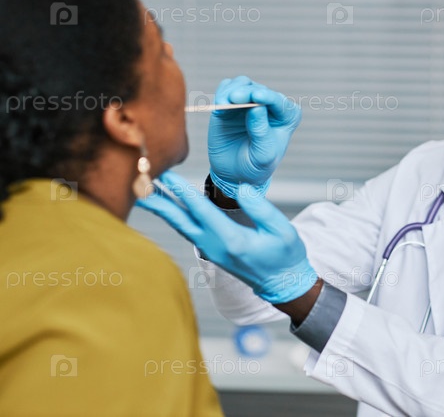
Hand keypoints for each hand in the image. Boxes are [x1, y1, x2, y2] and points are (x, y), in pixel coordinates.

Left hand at [136, 171, 317, 303]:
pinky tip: (168, 207)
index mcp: (232, 240)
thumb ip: (260, 208)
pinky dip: (175, 217)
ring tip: (146, 192)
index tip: (168, 176)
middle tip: (142, 182)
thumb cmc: (286, 255)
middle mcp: (216, 247)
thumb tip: (240, 189)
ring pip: (181, 227)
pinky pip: (188, 232)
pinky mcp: (211, 252)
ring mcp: (211, 251)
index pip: (202, 212)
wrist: (283, 283)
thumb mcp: (281, 229)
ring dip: (163, 208)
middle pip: (181, 221)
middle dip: (161, 200)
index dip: (184, 192)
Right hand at [208, 76, 301, 198]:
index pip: (278, 102)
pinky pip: (226, 88)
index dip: (267, 97)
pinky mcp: (231, 102)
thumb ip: (261, 131)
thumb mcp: (262, 155)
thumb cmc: (255, 165)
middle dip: (246, 92)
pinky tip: (219, 106)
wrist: (234, 173)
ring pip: (242, 83)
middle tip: (233, 100)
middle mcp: (270, 105)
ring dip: (232, 90)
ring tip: (224, 105)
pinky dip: (222, 92)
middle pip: (259, 89)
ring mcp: (250, 101)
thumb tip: (257, 107)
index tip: (256, 96)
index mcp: (287, 117)